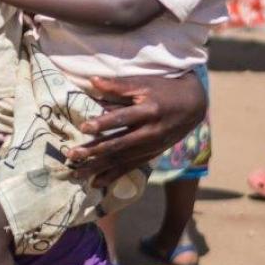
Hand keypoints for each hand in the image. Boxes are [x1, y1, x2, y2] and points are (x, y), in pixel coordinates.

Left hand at [62, 72, 205, 185]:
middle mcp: (151, 132)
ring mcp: (152, 147)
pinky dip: (113, 176)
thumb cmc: (165, 90)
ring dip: (98, 167)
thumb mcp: (145, 83)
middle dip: (94, 151)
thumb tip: (92, 80)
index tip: (84, 127)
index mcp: (149, 110)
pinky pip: (130, 168)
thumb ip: (118, 85)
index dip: (103, 123)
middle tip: (71, 155)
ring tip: (77, 174)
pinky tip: (96, 183)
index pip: (122, 118)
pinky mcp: (152, 155)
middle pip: (119, 144)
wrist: (193, 106)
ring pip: (122, 159)